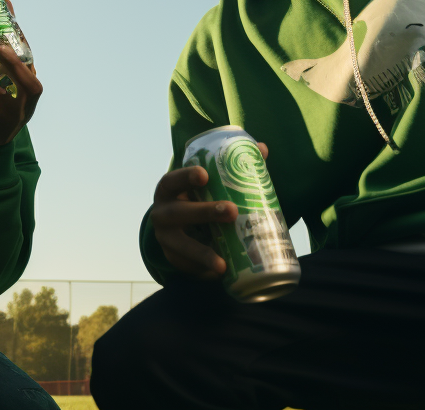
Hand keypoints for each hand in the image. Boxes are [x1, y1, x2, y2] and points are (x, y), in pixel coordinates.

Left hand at [0, 44, 42, 146]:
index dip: (23, 66)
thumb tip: (10, 50)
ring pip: (0, 91)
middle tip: (0, 49)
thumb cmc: (4, 115)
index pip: (35, 86)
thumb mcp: (17, 101)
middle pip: (28, 87)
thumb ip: (17, 81)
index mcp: (30, 104)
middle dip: (13, 64)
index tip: (10, 48)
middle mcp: (22, 112)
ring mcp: (6, 117)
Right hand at [150, 142, 269, 277]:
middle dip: (204, 212)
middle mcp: (162, 213)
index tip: (205, 175)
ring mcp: (164, 238)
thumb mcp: (206, 185)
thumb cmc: (197, 199)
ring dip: (202, 254)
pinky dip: (202, 271)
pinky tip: (219, 274)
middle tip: (232, 211)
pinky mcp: (172, 258)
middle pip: (178, 213)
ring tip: (222, 264)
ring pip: (180, 245)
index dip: (186, 177)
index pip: (172, 180)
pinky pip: (186, 266)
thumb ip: (230, 168)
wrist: (174, 228)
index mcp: (169, 190)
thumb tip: (263, 149)